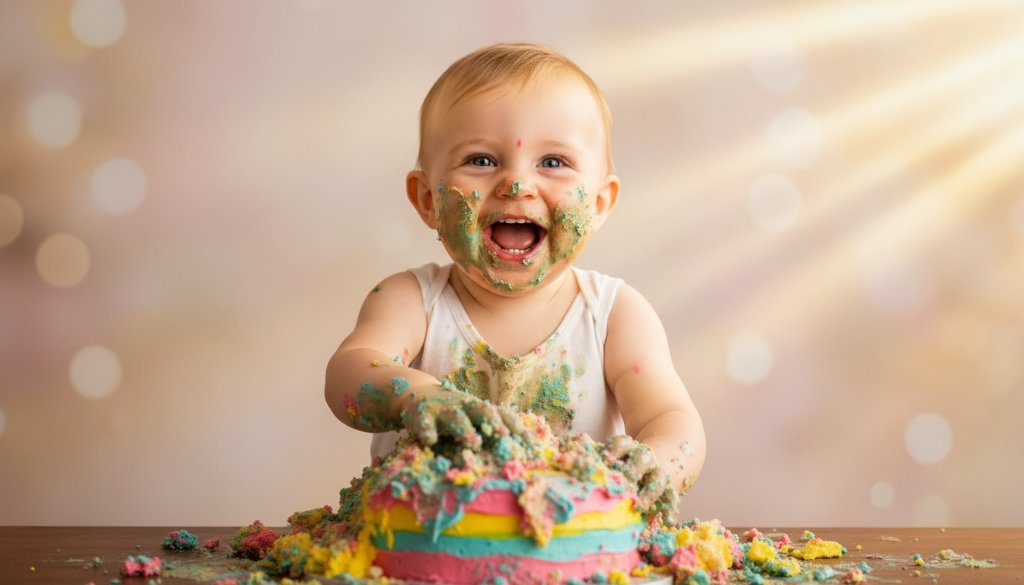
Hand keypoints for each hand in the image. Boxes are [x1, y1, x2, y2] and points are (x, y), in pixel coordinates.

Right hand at [401, 389, 525, 449]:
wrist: (418, 393)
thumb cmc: (454, 413)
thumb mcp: (472, 418)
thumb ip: (489, 432)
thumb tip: (519, 453)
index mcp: (480, 409)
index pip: (503, 414)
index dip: (516, 427)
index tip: (529, 444)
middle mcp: (465, 407)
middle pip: (482, 409)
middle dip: (494, 422)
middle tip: (503, 435)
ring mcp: (444, 409)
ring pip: (456, 416)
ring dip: (466, 428)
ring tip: (473, 442)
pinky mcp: (423, 414)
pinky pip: (425, 422)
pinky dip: (427, 430)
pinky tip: (430, 441)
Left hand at [604, 435, 677, 519]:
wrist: (656, 458)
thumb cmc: (622, 463)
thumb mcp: (612, 457)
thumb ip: (596, 462)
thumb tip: (566, 465)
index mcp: (628, 447)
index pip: (621, 443)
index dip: (613, 450)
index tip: (605, 461)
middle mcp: (645, 457)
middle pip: (642, 458)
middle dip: (632, 470)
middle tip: (623, 484)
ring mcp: (658, 472)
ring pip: (658, 478)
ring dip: (649, 492)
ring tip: (640, 506)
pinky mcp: (668, 488)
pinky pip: (672, 498)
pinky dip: (671, 509)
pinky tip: (668, 521)